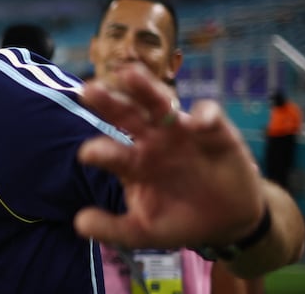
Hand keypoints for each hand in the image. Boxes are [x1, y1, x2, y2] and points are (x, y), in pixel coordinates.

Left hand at [74, 63, 263, 249]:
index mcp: (132, 162)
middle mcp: (151, 140)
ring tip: (130, 74)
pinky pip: (208, 115)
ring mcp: (180, 131)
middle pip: (126, 115)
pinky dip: (205, 115)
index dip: (99, 151)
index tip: (87, 155)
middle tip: (89, 89)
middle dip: (108, 102)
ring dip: (146, 88)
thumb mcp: (144, 231)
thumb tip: (78, 224)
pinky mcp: (214, 130)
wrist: (226, 222)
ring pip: (160, 103)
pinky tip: (200, 122)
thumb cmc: (178, 219)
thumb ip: (112, 228)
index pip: (110, 150)